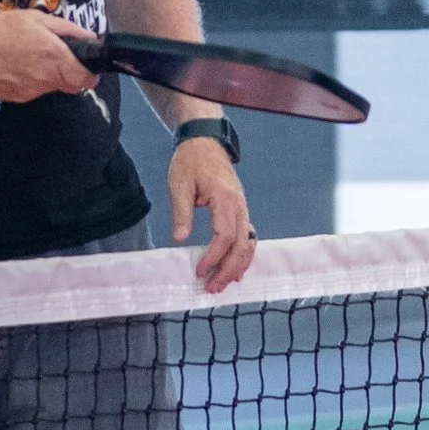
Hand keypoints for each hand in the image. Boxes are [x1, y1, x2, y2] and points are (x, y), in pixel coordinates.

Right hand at [0, 8, 104, 103]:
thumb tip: (88, 36)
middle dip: (71, 73)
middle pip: (71, 85)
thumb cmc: (1, 29)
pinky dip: (32, 80)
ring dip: (49, 75)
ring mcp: (32, 91)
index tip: (86, 65)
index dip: (89, 72)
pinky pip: (34, 90)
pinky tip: (17, 66)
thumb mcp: (36, 19)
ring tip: (31, 56)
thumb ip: (67, 29)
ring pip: (51, 87)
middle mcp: (46, 78)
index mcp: (55, 57)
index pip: (86, 79)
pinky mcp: (18, 97)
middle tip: (59, 57)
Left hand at [170, 134, 254, 294]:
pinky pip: (247, 237)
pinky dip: (243, 255)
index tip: (200, 271)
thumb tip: (180, 239)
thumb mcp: (179, 185)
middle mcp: (239, 205)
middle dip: (228, 269)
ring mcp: (243, 208)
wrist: (204, 142)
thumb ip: (182, 213)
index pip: (225, 235)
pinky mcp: (240, 210)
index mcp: (225, 199)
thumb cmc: (190, 161)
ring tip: (223, 284)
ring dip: (238, 266)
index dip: (213, 257)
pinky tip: (234, 269)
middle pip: (241, 245)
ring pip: (248, 243)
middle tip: (212, 287)